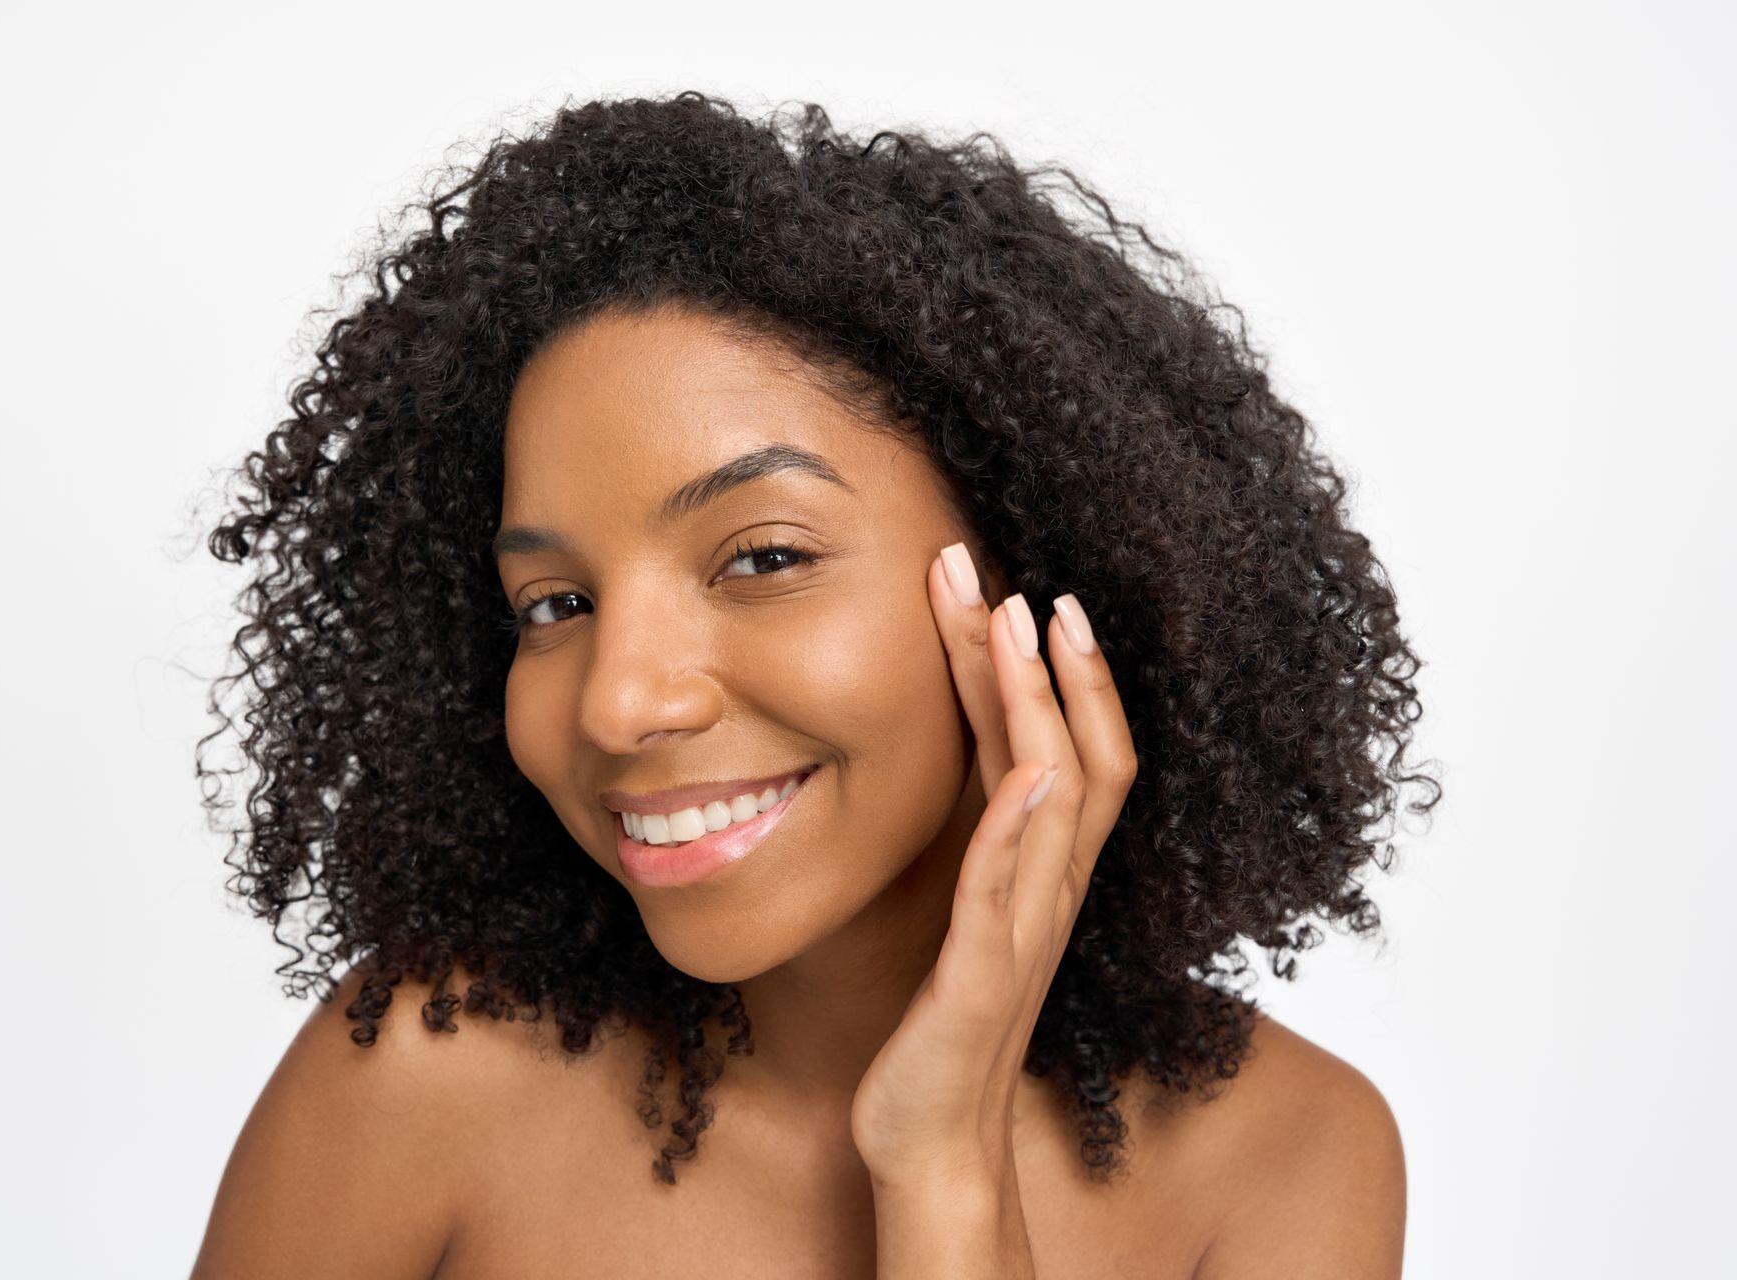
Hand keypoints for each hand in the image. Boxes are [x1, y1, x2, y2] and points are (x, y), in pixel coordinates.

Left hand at [850, 541, 1137, 1186]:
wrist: (933, 1140)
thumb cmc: (940, 1027)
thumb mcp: (960, 915)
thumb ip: (973, 845)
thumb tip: (969, 772)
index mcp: (1037, 875)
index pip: (1064, 753)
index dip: (1052, 675)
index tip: (1022, 592)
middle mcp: (1046, 894)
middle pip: (1072, 755)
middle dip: (1047, 663)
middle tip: (1016, 578)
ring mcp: (1021, 935)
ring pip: (1054, 801)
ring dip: (1040, 710)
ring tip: (1021, 629)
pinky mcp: (980, 982)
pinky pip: (1007, 896)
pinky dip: (1016, 832)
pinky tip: (1018, 775)